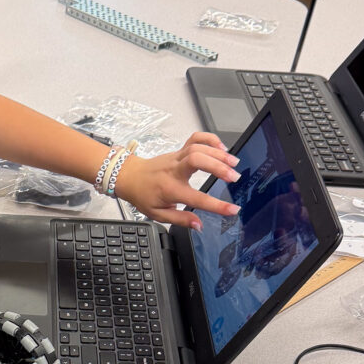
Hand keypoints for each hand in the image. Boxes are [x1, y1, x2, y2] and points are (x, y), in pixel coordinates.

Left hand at [113, 132, 241, 230]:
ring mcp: (176, 158)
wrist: (129, 176)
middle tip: (235, 176)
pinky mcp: (178, 151)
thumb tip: (199, 225)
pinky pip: (194, 138)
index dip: (216, 205)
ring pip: (197, 147)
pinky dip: (209, 139)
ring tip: (234, 163)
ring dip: (218, 153)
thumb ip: (180, 219)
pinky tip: (221, 147)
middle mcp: (174, 170)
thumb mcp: (157, 214)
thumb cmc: (143, 195)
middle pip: (196, 160)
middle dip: (218, 167)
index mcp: (170, 189)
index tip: (232, 209)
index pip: (196, 198)